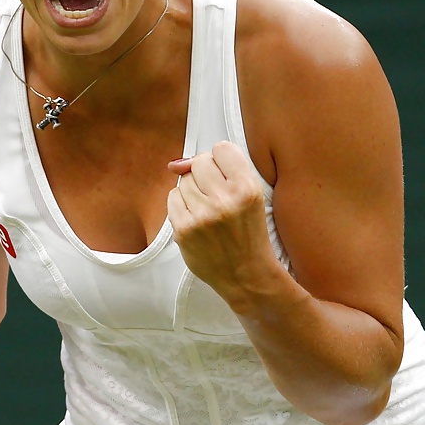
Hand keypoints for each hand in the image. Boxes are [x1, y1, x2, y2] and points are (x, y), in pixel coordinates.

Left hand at [166, 141, 278, 303]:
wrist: (246, 275)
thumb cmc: (249, 234)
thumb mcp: (252, 197)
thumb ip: (224, 170)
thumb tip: (177, 163)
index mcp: (247, 189)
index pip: (221, 149)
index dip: (221, 161)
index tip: (224, 175)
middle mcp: (225, 200)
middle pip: (200, 162)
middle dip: (205, 175)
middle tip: (215, 195)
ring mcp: (202, 216)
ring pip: (184, 180)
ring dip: (193, 191)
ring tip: (208, 210)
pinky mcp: (183, 230)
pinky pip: (172, 198)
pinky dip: (182, 205)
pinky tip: (197, 218)